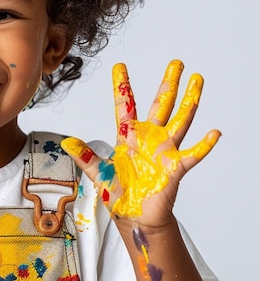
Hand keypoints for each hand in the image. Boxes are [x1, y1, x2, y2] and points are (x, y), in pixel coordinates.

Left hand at [61, 60, 219, 226]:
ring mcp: (164, 151)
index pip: (124, 105)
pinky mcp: (175, 168)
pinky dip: (203, 145)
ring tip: (198, 81)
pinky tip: (213, 132)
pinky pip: (191, 154)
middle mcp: (148, 139)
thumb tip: (67, 143)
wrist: (135, 217)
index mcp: (128, 138)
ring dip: (190, 101)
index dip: (122, 86)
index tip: (120, 66)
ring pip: (180, 120)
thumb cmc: (119, 194)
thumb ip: (85, 157)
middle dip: (169, 83)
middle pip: (161, 105)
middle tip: (177, 63)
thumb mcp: (99, 174)